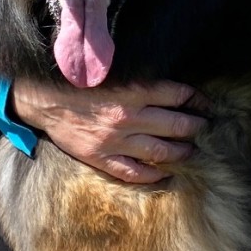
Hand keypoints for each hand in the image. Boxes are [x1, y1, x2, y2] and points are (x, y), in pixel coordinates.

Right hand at [9, 77, 207, 183]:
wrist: (44, 100)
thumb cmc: (81, 84)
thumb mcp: (115, 74)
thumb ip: (143, 82)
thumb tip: (174, 89)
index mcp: (134, 91)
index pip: (178, 95)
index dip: (197, 99)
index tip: (205, 104)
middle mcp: (129, 117)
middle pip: (177, 125)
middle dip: (196, 127)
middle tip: (205, 128)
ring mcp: (116, 141)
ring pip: (161, 151)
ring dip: (182, 152)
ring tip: (192, 151)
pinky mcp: (102, 158)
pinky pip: (134, 173)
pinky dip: (154, 176)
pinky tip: (166, 175)